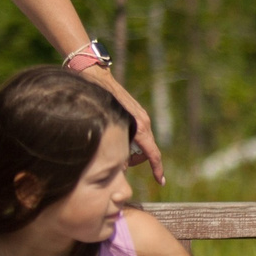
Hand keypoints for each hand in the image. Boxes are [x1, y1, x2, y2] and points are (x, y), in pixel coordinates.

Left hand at [76, 63, 165, 182]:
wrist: (94, 74)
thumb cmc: (96, 99)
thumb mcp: (105, 124)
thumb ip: (115, 143)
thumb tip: (118, 164)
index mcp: (139, 126)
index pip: (152, 152)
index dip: (157, 168)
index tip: (160, 181)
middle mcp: (143, 122)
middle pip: (146, 150)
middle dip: (135, 160)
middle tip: (117, 164)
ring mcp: (140, 117)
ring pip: (141, 143)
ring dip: (130, 151)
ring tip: (112, 150)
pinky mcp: (134, 114)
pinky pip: (137, 134)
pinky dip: (129, 141)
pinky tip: (115, 139)